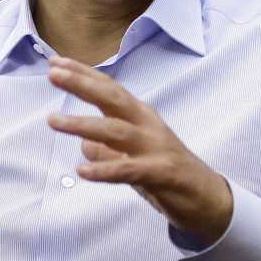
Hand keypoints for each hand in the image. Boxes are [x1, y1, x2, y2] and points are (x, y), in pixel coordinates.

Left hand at [46, 56, 232, 245]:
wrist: (207, 198)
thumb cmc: (165, 171)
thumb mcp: (132, 154)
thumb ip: (107, 147)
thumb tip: (83, 144)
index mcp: (140, 116)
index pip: (109, 88)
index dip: (83, 74)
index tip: (55, 62)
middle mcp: (147, 125)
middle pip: (112, 98)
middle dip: (82, 84)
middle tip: (53, 74)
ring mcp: (155, 148)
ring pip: (116, 131)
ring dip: (83, 125)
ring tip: (53, 121)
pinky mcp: (161, 173)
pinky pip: (128, 170)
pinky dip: (105, 169)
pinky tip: (82, 171)